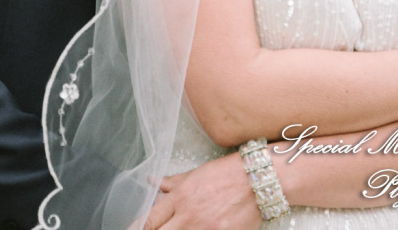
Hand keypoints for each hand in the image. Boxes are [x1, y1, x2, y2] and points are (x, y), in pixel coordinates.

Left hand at [142, 153, 260, 229]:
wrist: (258, 179)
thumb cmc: (227, 173)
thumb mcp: (195, 174)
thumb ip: (172, 182)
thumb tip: (151, 180)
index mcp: (179, 198)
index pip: (150, 220)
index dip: (139, 228)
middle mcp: (188, 216)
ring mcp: (204, 228)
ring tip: (180, 229)